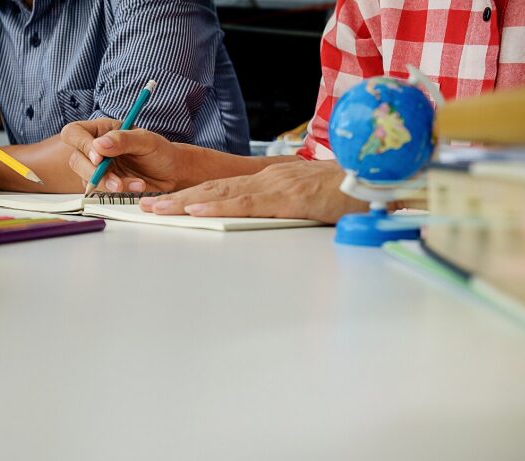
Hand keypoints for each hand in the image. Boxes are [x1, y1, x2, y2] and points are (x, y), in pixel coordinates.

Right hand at [61, 119, 183, 192]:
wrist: (172, 173)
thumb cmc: (160, 151)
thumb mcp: (146, 140)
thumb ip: (123, 140)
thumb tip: (99, 145)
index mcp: (101, 130)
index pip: (74, 134)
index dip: (82, 145)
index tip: (98, 158)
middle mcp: (95, 149)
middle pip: (76, 160)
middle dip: (94, 173)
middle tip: (115, 181)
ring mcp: (98, 168)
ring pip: (87, 179)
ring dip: (109, 185)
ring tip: (137, 183)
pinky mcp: (104, 185)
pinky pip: (101, 192)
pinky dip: (119, 192)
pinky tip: (137, 186)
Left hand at [138, 160, 368, 223]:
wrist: (379, 179)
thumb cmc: (346, 192)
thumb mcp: (306, 200)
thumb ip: (281, 207)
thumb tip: (258, 217)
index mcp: (269, 182)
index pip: (221, 189)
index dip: (189, 196)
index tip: (164, 204)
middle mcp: (266, 180)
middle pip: (212, 190)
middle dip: (176, 199)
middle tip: (145, 207)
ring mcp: (276, 187)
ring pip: (222, 194)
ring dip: (185, 202)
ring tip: (157, 209)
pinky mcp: (289, 198)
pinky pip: (247, 203)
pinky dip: (218, 207)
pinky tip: (196, 210)